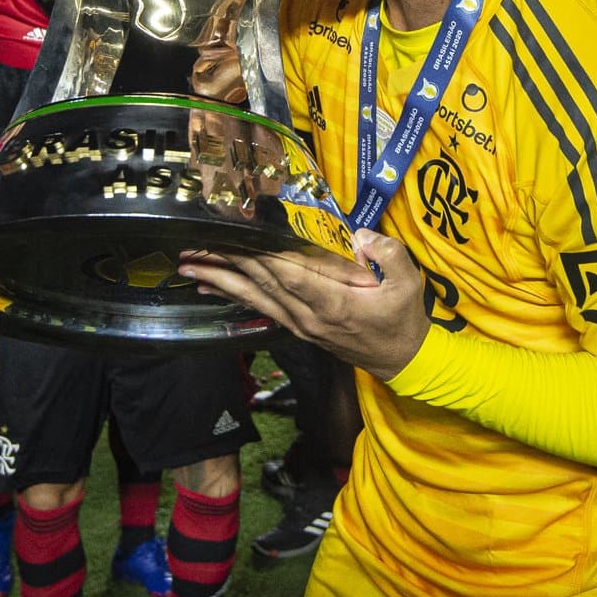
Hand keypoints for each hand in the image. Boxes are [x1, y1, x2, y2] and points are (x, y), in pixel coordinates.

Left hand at [179, 228, 428, 380]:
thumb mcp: (409, 284)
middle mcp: (309, 316)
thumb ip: (388, 255)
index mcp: (335, 303)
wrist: (401, 360)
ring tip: (187, 265)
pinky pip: (260, 308)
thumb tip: (361, 236)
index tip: (235, 236)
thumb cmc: (404, 319)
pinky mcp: (298, 328)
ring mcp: (300, 325)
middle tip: (192, 244)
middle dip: (227, 263)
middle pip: (262, 285)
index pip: (291, 275)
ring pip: (254, 298)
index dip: (261, 256)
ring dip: (219, 280)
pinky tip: (211, 286)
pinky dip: (233, 295)